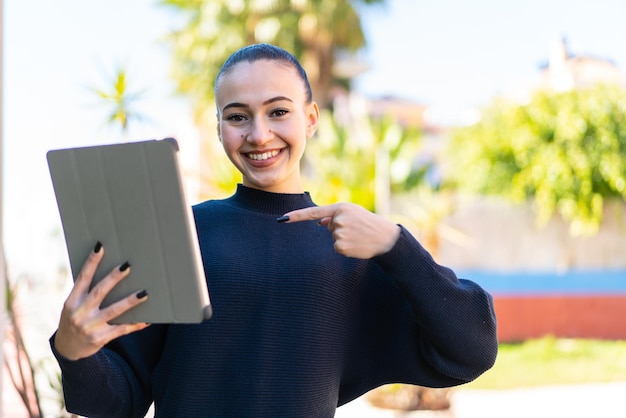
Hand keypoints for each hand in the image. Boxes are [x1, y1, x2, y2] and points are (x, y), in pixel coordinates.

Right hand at [54, 243, 149, 359]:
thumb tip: (110, 272)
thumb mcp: (72, 306)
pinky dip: (135, 325)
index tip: (100, 247)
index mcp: (72, 301)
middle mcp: (80, 313)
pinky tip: (147, 320)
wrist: (68, 349)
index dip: (91, 262)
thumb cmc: (74, 319)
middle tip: (127, 266)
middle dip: (114, 278)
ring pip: (114, 311)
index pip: (83, 278)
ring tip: (144, 293)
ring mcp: (90, 326)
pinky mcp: (101, 338)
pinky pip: (122, 329)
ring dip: (130, 301)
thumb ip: (85, 292)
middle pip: (99, 292)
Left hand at [282, 203, 400, 258]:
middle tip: (357, 229)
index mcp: (340, 208)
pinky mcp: (341, 246)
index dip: (296, 216)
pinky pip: (337, 248)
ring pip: (333, 238)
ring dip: (344, 239)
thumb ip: (335, 216)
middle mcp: (338, 219)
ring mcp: (339, 233)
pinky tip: (357, 244)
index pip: (313, 212)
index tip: (282, 219)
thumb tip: (320, 222)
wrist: (385, 237)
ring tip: (359, 236)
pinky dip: (346, 248)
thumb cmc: (369, 223)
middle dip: (339, 229)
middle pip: (328, 227)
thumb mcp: (353, 213)